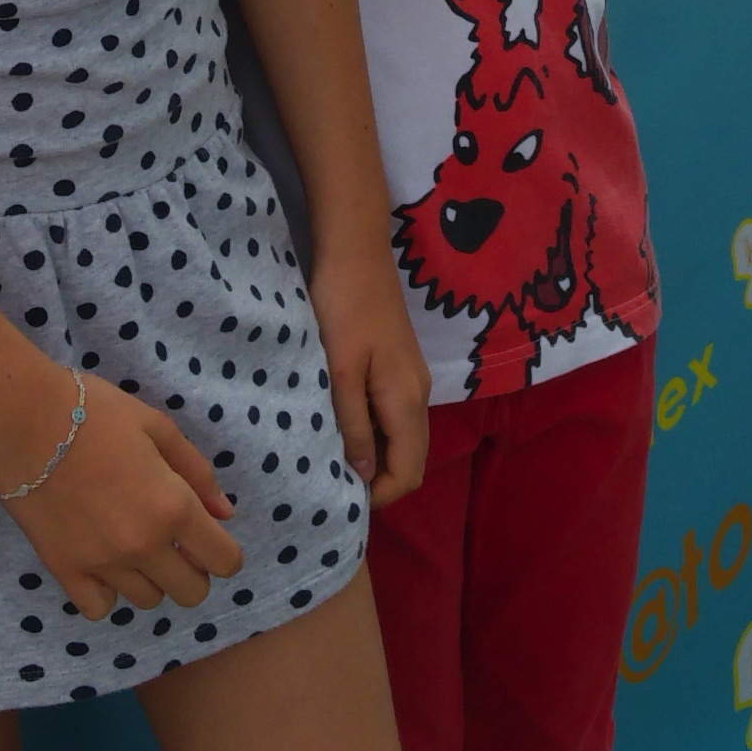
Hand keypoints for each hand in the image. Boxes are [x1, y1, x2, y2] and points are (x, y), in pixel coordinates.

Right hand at [0, 369, 241, 619]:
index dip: (222, 551)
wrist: (18, 417)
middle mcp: (144, 544)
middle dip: (191, 569)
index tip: (206, 536)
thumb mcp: (157, 427)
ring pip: (148, 601)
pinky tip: (100, 562)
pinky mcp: (63, 570)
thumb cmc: (92, 412)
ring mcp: (102, 563)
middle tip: (171, 540)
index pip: (225, 562)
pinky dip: (105, 592)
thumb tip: (224, 514)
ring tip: (131, 543)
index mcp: (174, 506)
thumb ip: (197, 472)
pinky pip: (99, 608)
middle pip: (192, 592)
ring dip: (150, 577)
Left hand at [309, 245, 432, 506]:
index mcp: (406, 400)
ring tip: (333, 462)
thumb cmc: (342, 307)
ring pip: (403, 439)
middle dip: (378, 481)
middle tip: (332, 486)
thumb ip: (353, 424)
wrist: (355, 251)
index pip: (408, 472)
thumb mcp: (340, 370)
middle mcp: (418, 395)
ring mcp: (412, 380)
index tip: (339, 499)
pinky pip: (394, 417)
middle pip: (410, 460)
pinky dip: (375, 434)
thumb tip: (363, 474)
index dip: (379, 495)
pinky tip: (344, 428)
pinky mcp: (399, 367)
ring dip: (376, 458)